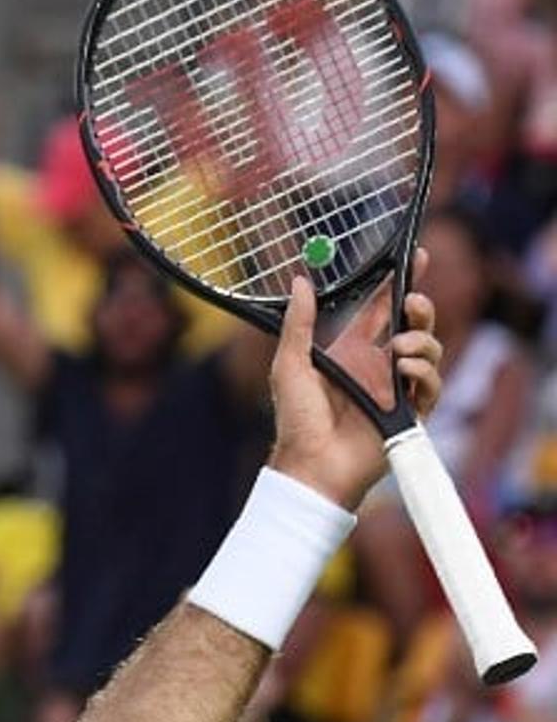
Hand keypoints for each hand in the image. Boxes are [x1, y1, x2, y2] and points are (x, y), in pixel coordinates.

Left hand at [267, 252, 442, 508]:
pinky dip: (423, 372)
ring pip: (429, 350)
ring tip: (399, 346)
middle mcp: (378, 365)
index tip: (414, 257)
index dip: (400, 283)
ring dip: (421, 340)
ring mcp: (397, 388)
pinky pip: (431, 385)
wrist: (311, 464)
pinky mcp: (410, 413)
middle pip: (414, 324)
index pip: (382, 309)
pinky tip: (405, 370)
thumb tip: (301, 281)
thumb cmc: (296, 419)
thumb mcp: (290, 364)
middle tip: (411, 300)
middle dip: (419, 306)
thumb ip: (298, 324)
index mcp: (352, 351)